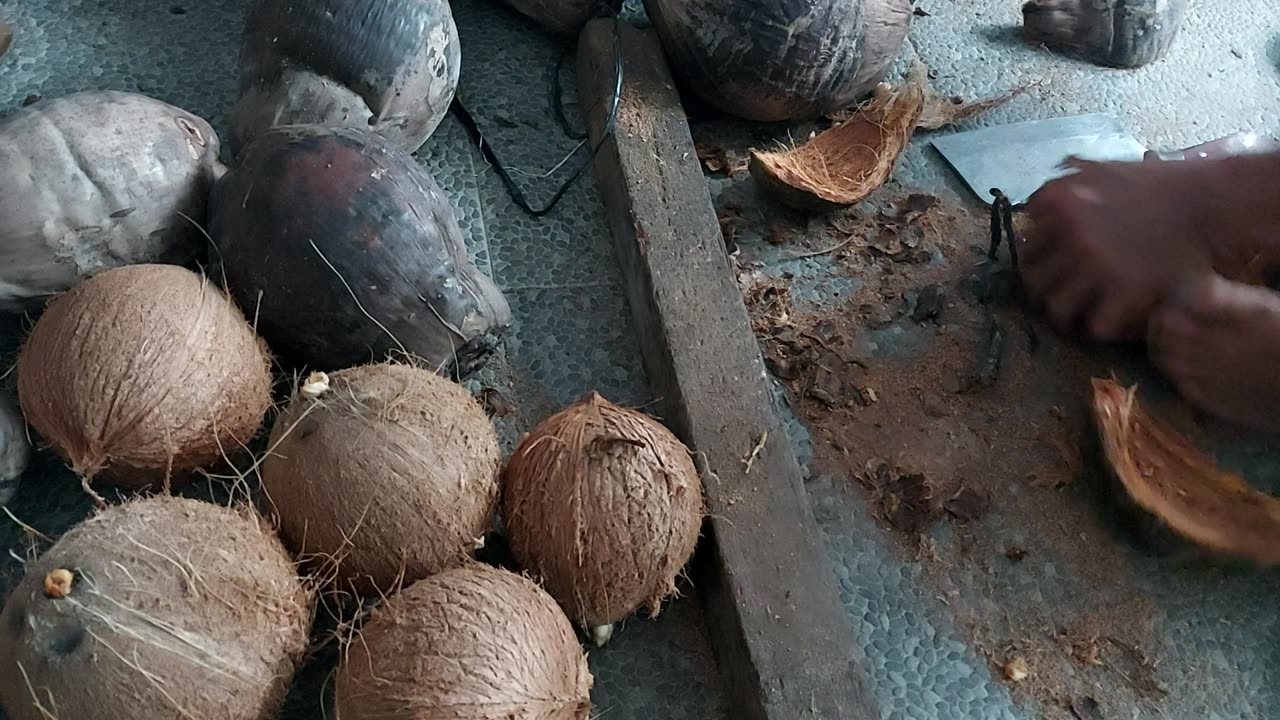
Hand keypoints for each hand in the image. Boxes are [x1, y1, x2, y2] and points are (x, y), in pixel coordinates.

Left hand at [1019, 157, 1214, 340]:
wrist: (1206, 197)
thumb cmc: (1158, 181)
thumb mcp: (1101, 166)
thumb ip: (1067, 178)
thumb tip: (1043, 191)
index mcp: (1059, 201)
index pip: (1027, 238)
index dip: (1037, 252)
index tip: (1047, 260)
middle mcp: (1070, 232)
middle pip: (1032, 275)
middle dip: (1041, 286)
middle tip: (1054, 292)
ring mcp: (1096, 263)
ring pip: (1056, 305)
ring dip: (1064, 313)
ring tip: (1074, 314)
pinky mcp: (1125, 288)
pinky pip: (1097, 323)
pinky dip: (1101, 327)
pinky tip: (1107, 322)